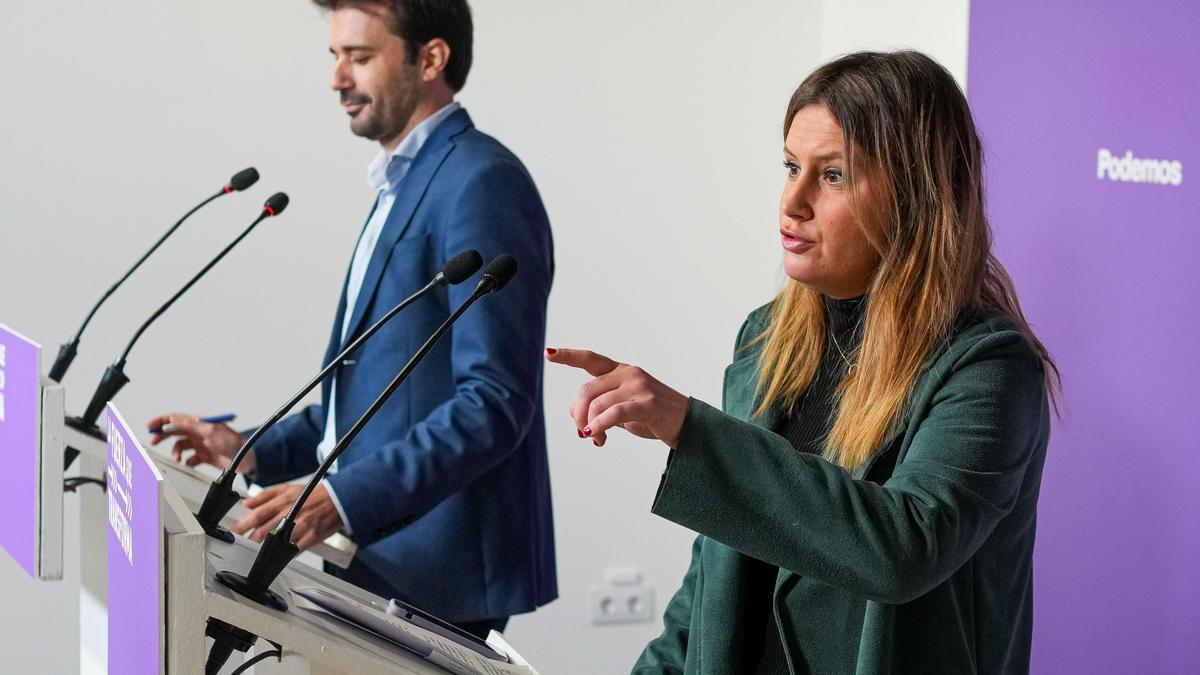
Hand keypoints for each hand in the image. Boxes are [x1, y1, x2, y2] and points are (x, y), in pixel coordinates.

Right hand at [147, 412, 250, 472]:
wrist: (246, 460)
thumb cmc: (233, 443)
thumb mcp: (210, 432)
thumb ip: (191, 425)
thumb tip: (174, 418)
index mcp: (200, 423)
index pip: (177, 418)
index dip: (162, 420)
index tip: (150, 426)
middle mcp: (199, 432)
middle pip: (175, 432)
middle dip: (163, 436)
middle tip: (154, 441)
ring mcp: (201, 444)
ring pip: (180, 447)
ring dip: (176, 453)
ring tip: (178, 459)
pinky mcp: (204, 456)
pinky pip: (189, 459)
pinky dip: (187, 462)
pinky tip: (190, 464)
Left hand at [232, 483, 343, 550]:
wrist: (338, 500)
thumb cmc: (313, 494)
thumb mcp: (288, 488)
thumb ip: (265, 495)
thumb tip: (247, 502)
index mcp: (282, 502)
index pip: (257, 515)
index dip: (243, 525)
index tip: (234, 531)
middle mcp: (289, 514)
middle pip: (263, 531)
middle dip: (249, 540)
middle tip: (240, 544)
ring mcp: (300, 527)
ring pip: (276, 542)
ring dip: (264, 548)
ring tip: (256, 552)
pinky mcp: (310, 538)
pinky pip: (294, 550)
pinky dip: (284, 554)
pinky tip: (278, 557)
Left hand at [545, 347, 688, 447]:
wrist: (690, 426)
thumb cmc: (654, 418)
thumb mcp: (621, 411)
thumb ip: (599, 407)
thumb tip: (574, 413)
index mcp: (621, 371)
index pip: (590, 359)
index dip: (568, 356)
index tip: (547, 353)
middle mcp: (629, 373)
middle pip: (587, 390)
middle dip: (579, 414)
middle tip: (583, 433)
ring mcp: (639, 386)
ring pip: (598, 404)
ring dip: (591, 427)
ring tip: (597, 440)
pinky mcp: (647, 403)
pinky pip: (613, 413)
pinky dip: (600, 425)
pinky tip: (597, 436)